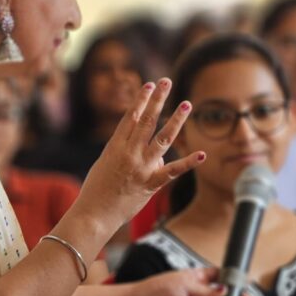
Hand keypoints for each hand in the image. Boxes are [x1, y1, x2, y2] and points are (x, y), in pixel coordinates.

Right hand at [78, 78, 205, 233]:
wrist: (93, 214)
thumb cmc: (97, 189)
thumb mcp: (106, 164)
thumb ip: (127, 152)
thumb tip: (153, 151)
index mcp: (115, 146)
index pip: (131, 117)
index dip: (141, 100)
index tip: (149, 85)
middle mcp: (129, 153)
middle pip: (147, 121)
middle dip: (157, 99)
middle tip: (166, 81)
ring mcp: (141, 168)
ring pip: (162, 139)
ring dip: (176, 120)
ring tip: (186, 104)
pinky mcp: (150, 185)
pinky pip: (172, 172)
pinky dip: (188, 163)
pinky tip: (202, 154)